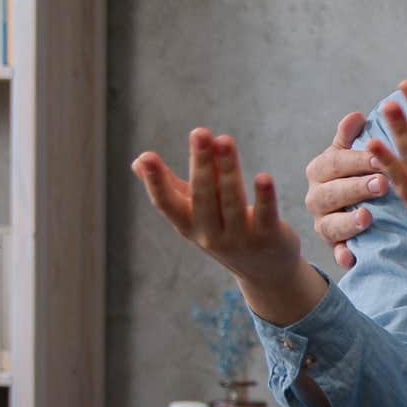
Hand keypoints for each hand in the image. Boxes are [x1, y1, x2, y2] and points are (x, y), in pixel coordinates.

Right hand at [133, 129, 323, 323]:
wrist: (265, 273)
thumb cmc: (225, 232)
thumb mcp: (195, 215)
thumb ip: (171, 187)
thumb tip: (138, 161)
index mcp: (188, 225)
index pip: (167, 204)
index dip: (155, 182)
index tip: (147, 158)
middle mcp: (209, 235)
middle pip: (203, 196)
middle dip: (201, 163)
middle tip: (200, 132)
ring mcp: (239, 239)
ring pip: (232, 201)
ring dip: (228, 170)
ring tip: (225, 140)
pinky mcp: (268, 239)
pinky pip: (265, 215)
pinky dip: (264, 197)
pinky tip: (263, 177)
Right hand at [304, 112, 389, 269]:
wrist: (342, 209)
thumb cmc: (352, 173)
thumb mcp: (347, 154)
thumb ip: (349, 137)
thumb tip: (355, 116)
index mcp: (320, 170)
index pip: (334, 163)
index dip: (356, 161)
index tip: (380, 158)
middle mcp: (316, 197)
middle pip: (332, 193)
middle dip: (356, 188)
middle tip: (382, 184)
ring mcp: (323, 223)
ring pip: (330, 224)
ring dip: (348, 222)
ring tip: (368, 218)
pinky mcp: (333, 245)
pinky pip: (336, 253)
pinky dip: (342, 256)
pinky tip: (352, 259)